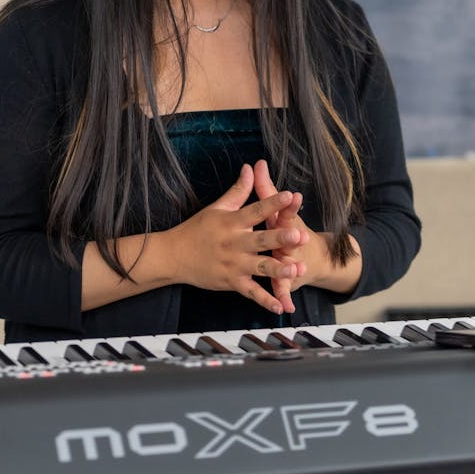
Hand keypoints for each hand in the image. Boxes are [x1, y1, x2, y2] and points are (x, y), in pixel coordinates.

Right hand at [167, 163, 305, 314]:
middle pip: (261, 240)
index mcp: (232, 222)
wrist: (173, 255)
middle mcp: (234, 243)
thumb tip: (251, 167)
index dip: (273, 203)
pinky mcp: (231, 282)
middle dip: (281, 239)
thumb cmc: (197, 229)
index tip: (290, 195)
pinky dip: (265, 301)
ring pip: (260, 267)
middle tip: (301, 236)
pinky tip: (280, 306)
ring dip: (279, 269)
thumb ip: (238, 190)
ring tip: (297, 269)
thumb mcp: (217, 207)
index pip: (256, 210)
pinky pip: (251, 293)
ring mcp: (233, 265)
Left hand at [252, 159, 333, 313]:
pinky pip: (283, 290)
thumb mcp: (278, 210)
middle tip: (297, 236)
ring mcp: (289, 263)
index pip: (286, 211)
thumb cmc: (289, 230)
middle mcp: (289, 243)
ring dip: (291, 269)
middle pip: (289, 239)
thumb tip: (257, 163)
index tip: (293, 195)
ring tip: (296, 272)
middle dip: (292, 238)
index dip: (288, 203)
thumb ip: (265, 188)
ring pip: (287, 265)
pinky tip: (284, 308)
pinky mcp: (286, 280)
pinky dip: (283, 299)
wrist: (314, 259)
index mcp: (285, 224)